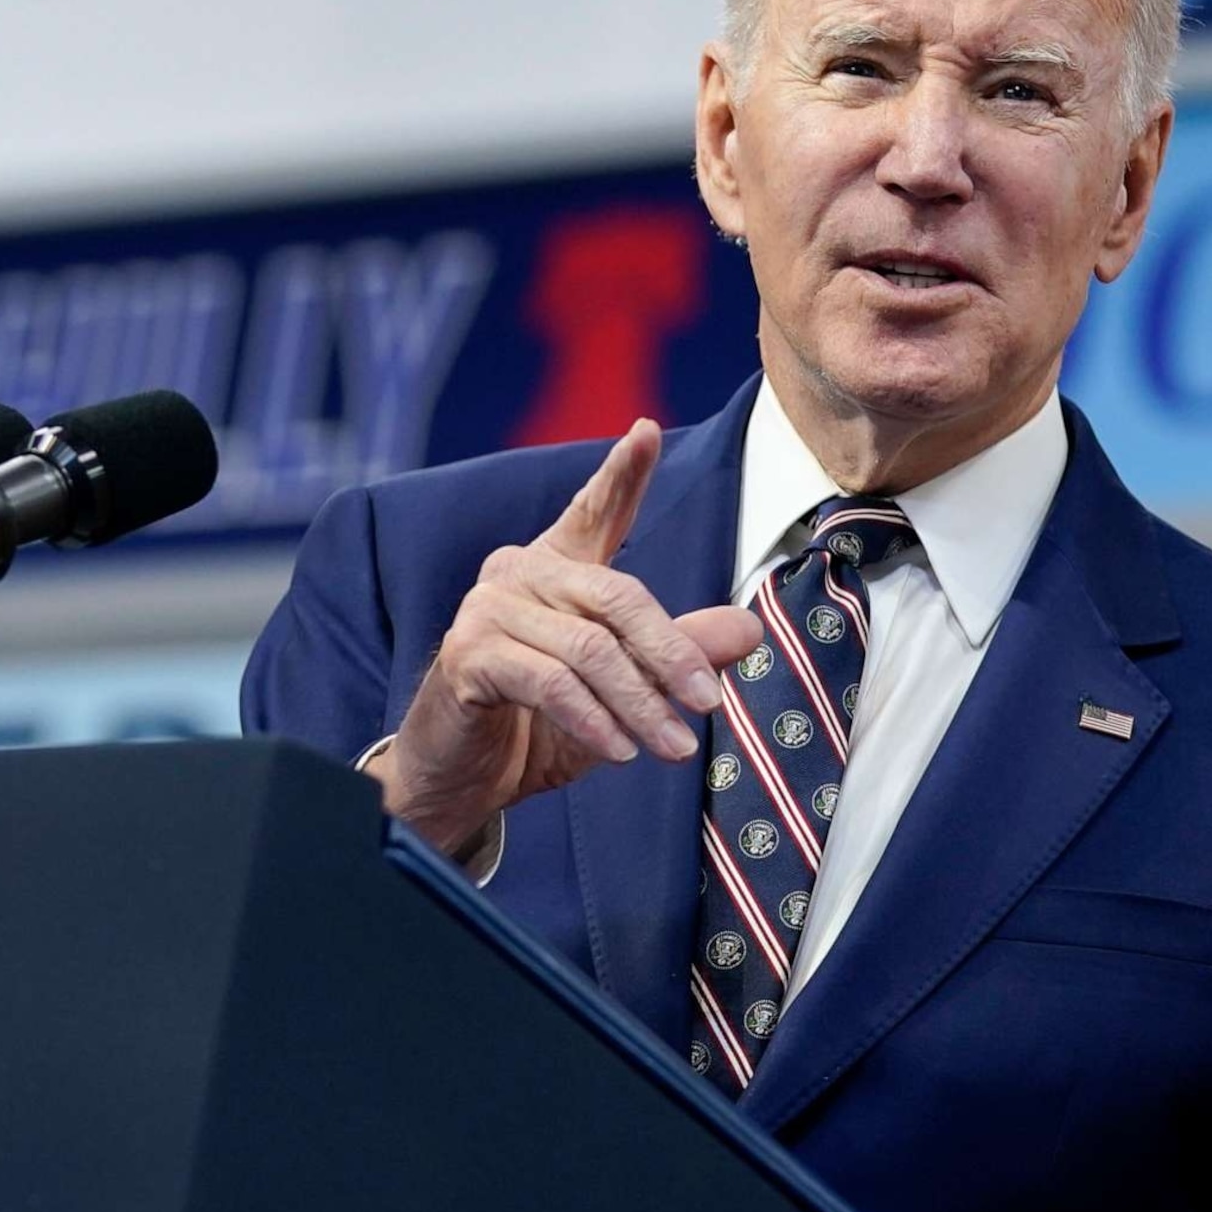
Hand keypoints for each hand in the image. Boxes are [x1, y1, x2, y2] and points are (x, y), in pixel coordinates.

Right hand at [370, 421, 765, 854]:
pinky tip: (621, 751)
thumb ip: (677, 654)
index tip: (646, 431)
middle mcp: (518, 573)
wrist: (462, 780)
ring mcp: (488, 610)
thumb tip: (749, 630)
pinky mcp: (468, 655)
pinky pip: (550, 682)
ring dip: (640, 704)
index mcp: (556, 568)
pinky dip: (594, 721)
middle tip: (709, 702)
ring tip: (674, 747)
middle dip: (672, 653)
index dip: (622, 473)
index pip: (594, 511)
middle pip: (617, 596)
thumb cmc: (539, 729)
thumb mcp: (623, 692)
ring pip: (588, 648)